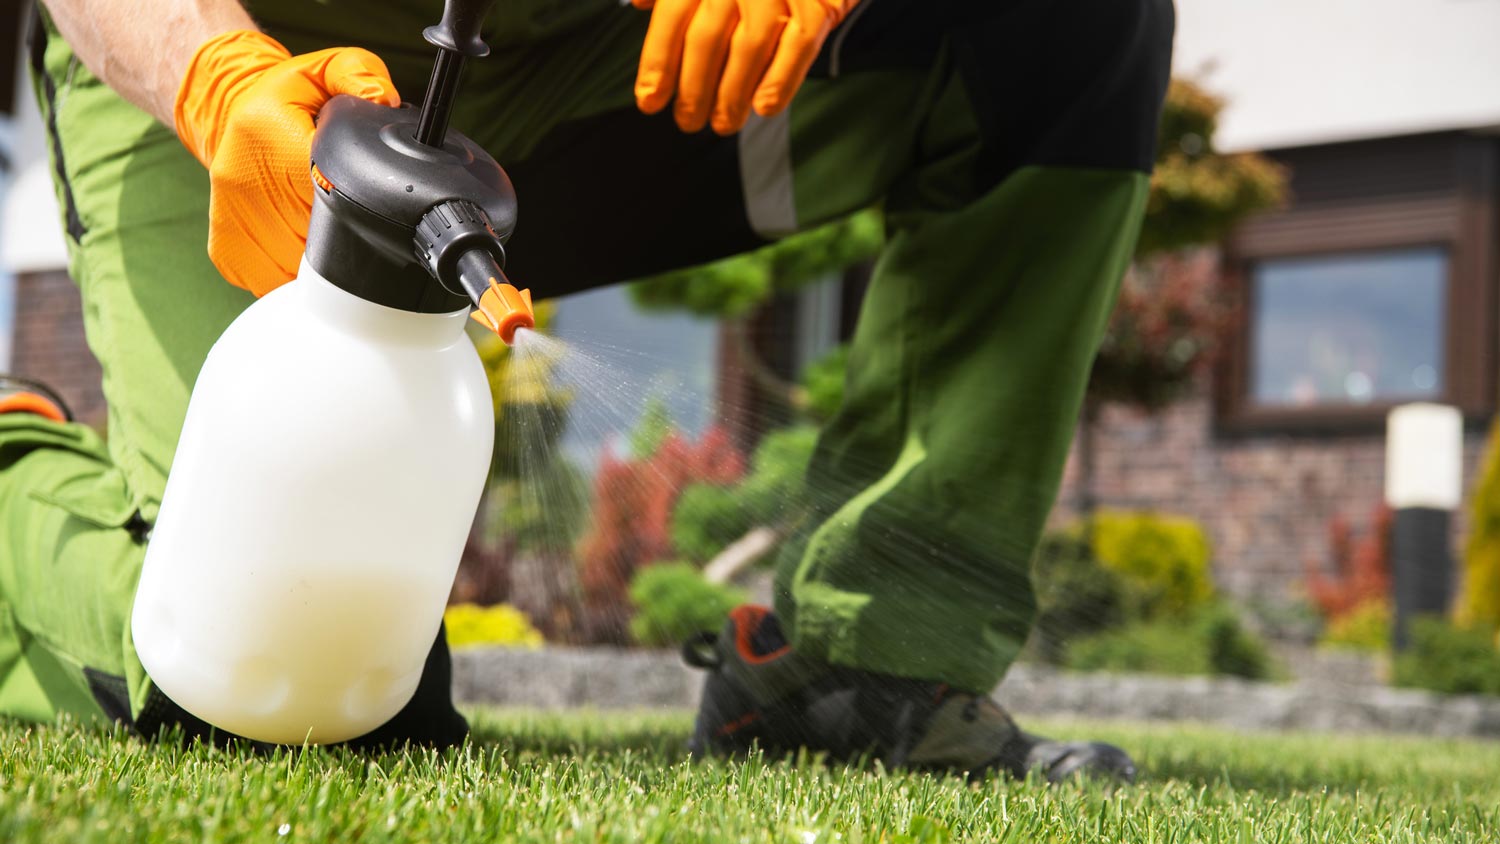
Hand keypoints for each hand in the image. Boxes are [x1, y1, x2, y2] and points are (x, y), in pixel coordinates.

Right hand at [175, 31, 399, 295]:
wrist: (226, 113)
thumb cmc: (286, 98)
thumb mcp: (325, 68)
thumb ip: (361, 74)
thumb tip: (385, 99)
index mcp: (272, 137)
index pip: (328, 191)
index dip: (357, 209)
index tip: (370, 209)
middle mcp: (245, 183)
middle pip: (315, 240)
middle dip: (346, 239)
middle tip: (361, 225)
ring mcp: (233, 221)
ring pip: (294, 273)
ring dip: (322, 270)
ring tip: (337, 242)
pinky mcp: (227, 250)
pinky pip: (272, 283)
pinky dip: (295, 280)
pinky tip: (309, 259)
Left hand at [632, 0, 859, 135]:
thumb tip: (637, 4)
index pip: (673, 18)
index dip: (658, 63)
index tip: (649, 101)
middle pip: (706, 38)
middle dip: (693, 88)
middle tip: (687, 122)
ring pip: (748, 47)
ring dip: (731, 94)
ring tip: (723, 124)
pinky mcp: (818, 6)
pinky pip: (798, 46)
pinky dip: (781, 80)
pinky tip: (764, 108)